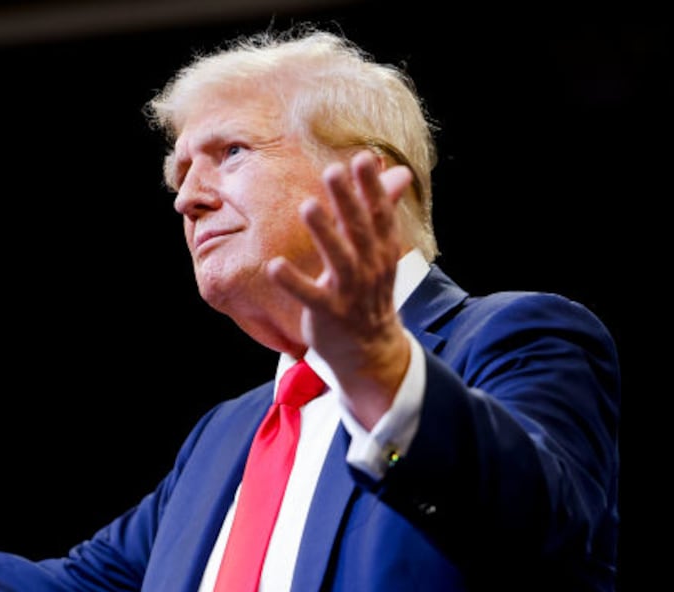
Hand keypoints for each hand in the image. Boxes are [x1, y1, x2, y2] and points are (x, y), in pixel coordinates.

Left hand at [268, 150, 413, 428]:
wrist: (369, 351)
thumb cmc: (369, 293)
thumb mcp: (381, 253)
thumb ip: (382, 211)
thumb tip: (398, 172)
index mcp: (382, 252)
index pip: (380, 216)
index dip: (372, 189)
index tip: (362, 159)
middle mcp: (369, 270)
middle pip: (359, 231)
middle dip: (347, 201)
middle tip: (333, 171)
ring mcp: (349, 293)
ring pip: (338, 260)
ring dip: (324, 233)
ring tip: (307, 206)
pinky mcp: (328, 313)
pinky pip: (309, 296)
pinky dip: (293, 282)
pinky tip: (275, 266)